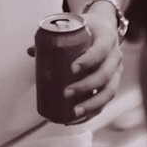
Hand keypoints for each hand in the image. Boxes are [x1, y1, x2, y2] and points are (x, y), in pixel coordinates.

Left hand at [62, 0, 125, 123]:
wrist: (105, 29)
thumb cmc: (86, 29)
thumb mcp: (75, 26)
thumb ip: (54, 37)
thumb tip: (30, 51)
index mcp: (107, 38)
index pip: (101, 50)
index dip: (88, 60)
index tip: (71, 69)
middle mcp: (116, 56)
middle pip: (105, 75)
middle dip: (86, 87)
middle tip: (65, 93)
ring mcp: (116, 73)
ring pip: (109, 92)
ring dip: (91, 105)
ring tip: (72, 113)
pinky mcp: (112, 85)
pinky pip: (105, 103)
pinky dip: (91, 113)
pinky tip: (75, 120)